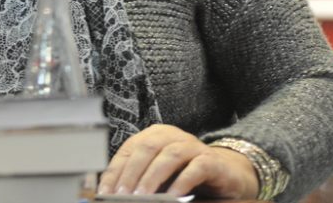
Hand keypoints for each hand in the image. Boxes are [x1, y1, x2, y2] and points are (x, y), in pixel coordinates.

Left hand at [97, 125, 258, 198]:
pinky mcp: (211, 161)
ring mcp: (192, 146)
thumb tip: (116, 195)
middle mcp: (171, 136)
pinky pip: (196, 168)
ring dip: (153, 178)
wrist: (227, 175)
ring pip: (169, 156)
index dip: (115, 172)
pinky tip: (174, 196)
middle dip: (131, 174)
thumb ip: (141, 180)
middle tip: (122, 195)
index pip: (128, 151)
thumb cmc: (185, 175)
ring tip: (143, 197)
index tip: (105, 192)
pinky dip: (182, 182)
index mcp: (153, 136)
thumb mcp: (159, 176)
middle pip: (146, 149)